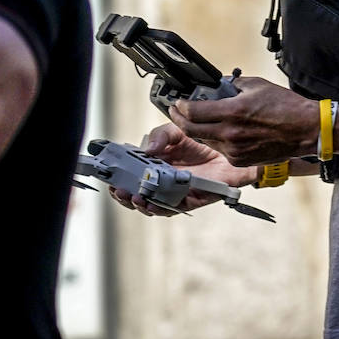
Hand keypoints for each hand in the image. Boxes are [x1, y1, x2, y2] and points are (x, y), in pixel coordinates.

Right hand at [108, 122, 257, 216]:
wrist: (231, 151)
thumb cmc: (203, 141)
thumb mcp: (177, 131)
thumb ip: (160, 135)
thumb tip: (147, 149)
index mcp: (153, 163)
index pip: (130, 172)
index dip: (117, 175)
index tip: (108, 174)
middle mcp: (160, 180)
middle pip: (136, 192)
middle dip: (123, 194)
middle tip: (117, 189)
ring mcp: (172, 192)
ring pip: (150, 204)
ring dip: (138, 203)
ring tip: (132, 197)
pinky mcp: (187, 200)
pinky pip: (170, 208)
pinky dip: (158, 208)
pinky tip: (151, 204)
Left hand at [169, 75, 319, 167]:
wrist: (306, 130)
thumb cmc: (285, 107)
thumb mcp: (256, 85)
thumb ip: (232, 85)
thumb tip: (217, 85)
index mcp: (233, 112)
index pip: (193, 111)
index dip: (180, 106)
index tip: (177, 102)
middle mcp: (230, 134)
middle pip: (191, 129)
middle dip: (178, 119)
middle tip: (175, 112)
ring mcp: (234, 150)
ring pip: (204, 140)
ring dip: (197, 130)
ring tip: (195, 119)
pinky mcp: (240, 161)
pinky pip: (219, 149)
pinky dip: (215, 140)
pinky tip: (218, 131)